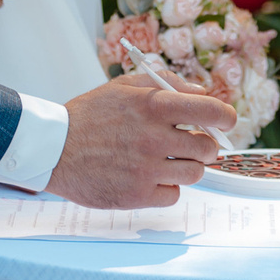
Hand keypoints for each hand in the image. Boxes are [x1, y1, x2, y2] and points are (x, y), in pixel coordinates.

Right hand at [46, 73, 239, 208]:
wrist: (53, 149)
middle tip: (191, 144)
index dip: (226, 117)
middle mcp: (154, 138)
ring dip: (186, 167)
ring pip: (195, 174)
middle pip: (208, 148)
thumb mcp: (125, 86)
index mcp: (154, 106)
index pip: (211, 111)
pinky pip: (174, 195)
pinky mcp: (137, 195)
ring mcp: (146, 169)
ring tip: (165, 160)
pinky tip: (149, 177)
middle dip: (205, 145)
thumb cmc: (90, 115)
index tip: (226, 121)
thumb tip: (202, 92)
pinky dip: (166, 188)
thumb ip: (167, 83)